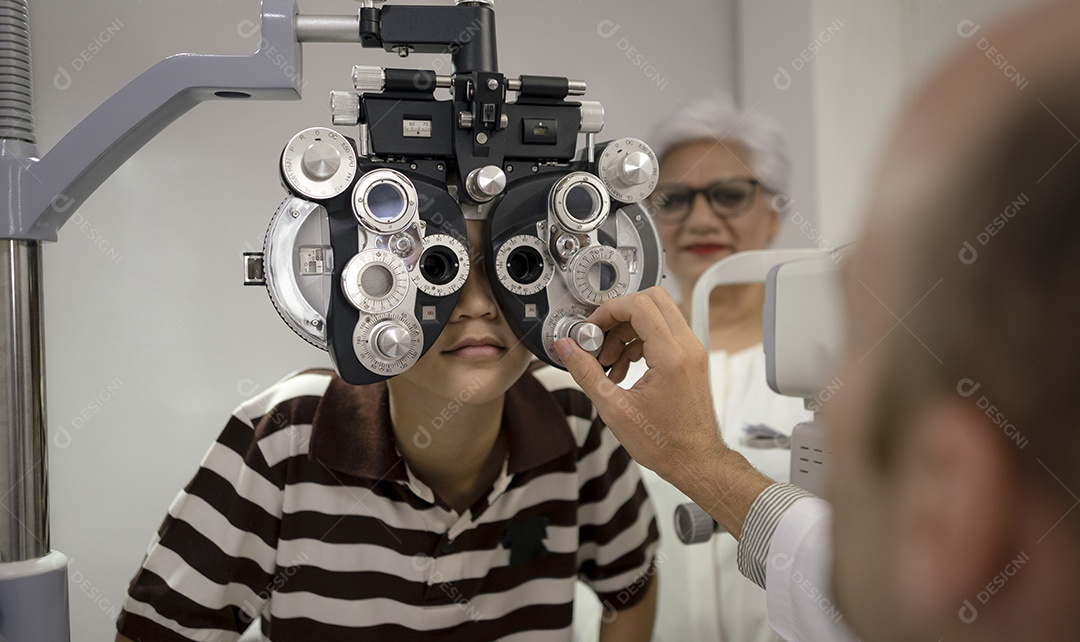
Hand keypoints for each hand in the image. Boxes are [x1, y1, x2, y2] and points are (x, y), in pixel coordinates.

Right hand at [555, 287, 773, 537]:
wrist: (695, 461)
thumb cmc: (665, 443)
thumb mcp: (614, 409)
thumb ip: (586, 373)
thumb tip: (566, 348)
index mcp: (671, 356)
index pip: (640, 306)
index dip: (609, 311)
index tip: (592, 328)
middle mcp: (687, 347)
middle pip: (653, 300)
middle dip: (619, 314)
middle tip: (600, 336)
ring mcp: (692, 352)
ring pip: (658, 315)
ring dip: (628, 331)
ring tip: (608, 363)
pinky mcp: (691, 359)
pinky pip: (664, 333)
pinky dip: (640, 342)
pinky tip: (623, 370)